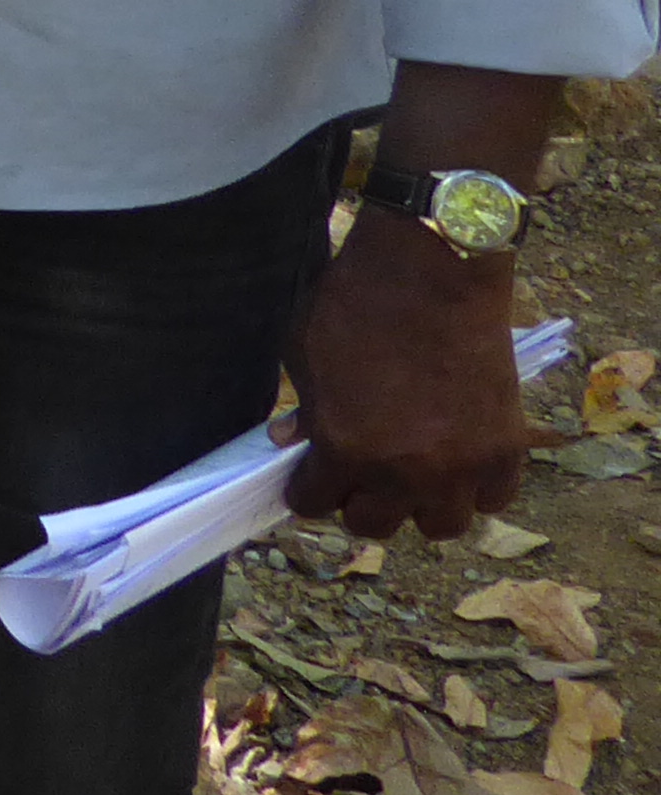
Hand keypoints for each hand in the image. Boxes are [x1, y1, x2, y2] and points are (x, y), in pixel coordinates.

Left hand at [280, 203, 529, 540]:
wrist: (434, 269)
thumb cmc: (358, 301)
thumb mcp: (304, 352)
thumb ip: (302, 405)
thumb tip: (290, 439)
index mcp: (344, 448)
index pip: (314, 503)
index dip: (307, 489)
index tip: (310, 477)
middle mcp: (403, 472)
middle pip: (374, 525)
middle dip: (359, 502)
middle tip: (359, 476)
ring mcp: (460, 466)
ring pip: (439, 525)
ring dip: (421, 506)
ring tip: (414, 475)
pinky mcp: (505, 449)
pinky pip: (493, 499)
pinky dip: (477, 488)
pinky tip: (460, 461)